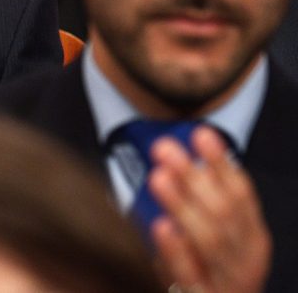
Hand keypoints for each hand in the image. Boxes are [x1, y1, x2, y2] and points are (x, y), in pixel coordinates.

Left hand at [149, 126, 270, 292]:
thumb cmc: (209, 272)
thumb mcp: (214, 236)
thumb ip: (206, 202)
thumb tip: (188, 157)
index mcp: (251, 237)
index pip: (241, 193)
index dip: (221, 163)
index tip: (200, 133)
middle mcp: (246, 258)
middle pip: (224, 212)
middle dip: (194, 176)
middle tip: (164, 147)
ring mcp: (228, 282)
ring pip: (210, 240)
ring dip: (183, 205)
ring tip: (159, 177)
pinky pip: (190, 275)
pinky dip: (176, 250)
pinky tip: (161, 227)